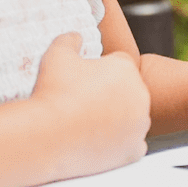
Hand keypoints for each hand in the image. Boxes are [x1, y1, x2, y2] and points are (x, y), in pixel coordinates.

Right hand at [29, 32, 150, 178]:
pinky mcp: (134, 150)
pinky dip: (120, 145)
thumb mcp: (57, 54)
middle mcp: (140, 95)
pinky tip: (101, 143)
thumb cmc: (53, 92)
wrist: (47, 135)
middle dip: (111, 96)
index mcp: (126, 68)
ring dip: (117, 120)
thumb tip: (74, 36)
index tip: (85, 81)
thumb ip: (69, 40)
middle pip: (128, 92)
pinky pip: (133, 145)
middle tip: (84, 104)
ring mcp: (140, 124)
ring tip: (88, 124)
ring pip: (132, 118)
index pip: (119, 64)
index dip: (101, 71)